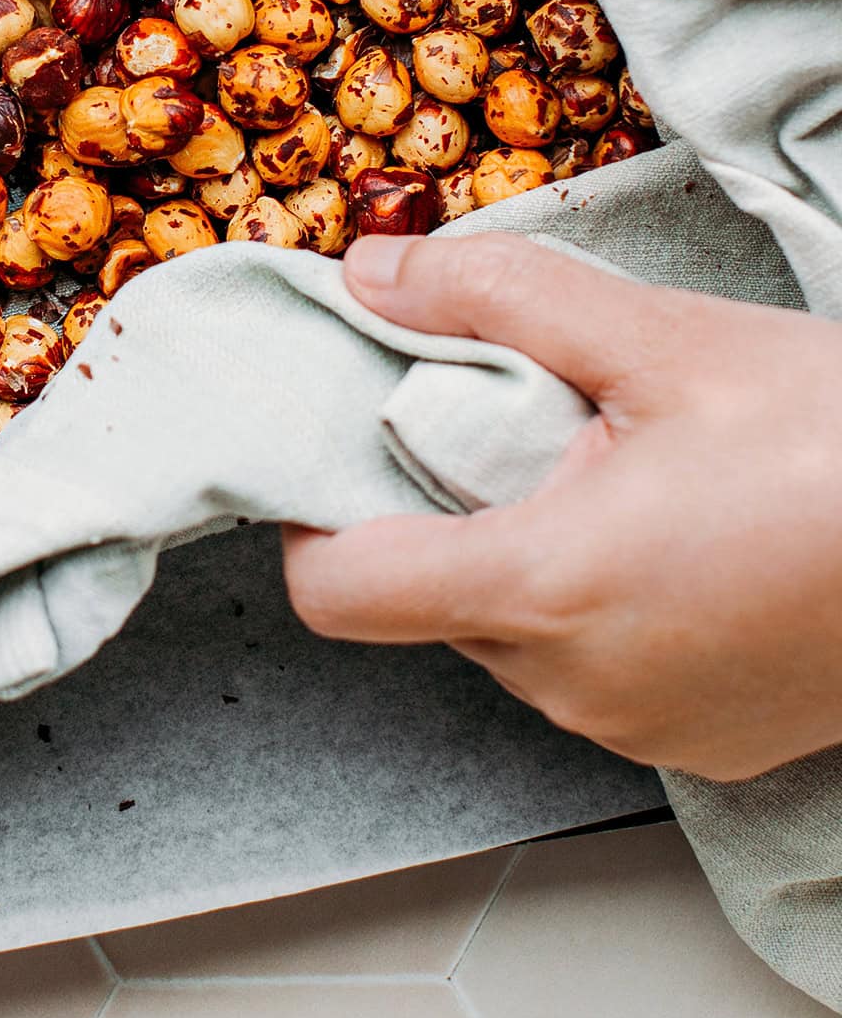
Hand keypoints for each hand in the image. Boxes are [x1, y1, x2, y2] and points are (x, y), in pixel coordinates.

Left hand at [283, 234, 841, 781]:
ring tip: (620, 471)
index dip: (311, 520)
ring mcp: (644, 729)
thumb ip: (498, 297)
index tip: (342, 452)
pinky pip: (596, 675)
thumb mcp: (664, 338)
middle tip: (524, 422)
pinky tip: (678, 535)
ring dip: (530, 554)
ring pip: (513, 639)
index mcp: (547, 589)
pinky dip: (601, 607)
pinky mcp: (707, 744)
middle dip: (447, 509)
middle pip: (428, 604)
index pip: (339, 595)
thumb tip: (373, 272)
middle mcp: (578, 687)